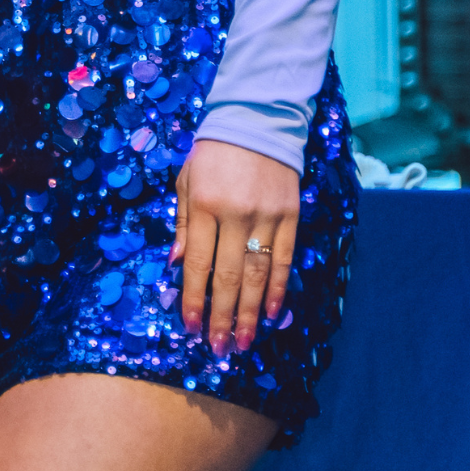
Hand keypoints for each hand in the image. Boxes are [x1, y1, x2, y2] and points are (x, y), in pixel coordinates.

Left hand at [171, 137, 299, 353]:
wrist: (257, 123)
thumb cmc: (213, 155)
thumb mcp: (186, 182)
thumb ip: (182, 225)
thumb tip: (177, 266)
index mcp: (204, 207)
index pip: (197, 263)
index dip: (193, 298)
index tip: (190, 327)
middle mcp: (236, 215)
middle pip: (227, 276)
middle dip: (221, 316)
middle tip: (217, 347)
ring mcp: (267, 217)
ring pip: (258, 273)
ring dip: (248, 311)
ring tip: (242, 340)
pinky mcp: (292, 216)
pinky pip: (284, 259)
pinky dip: (278, 288)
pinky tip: (270, 312)